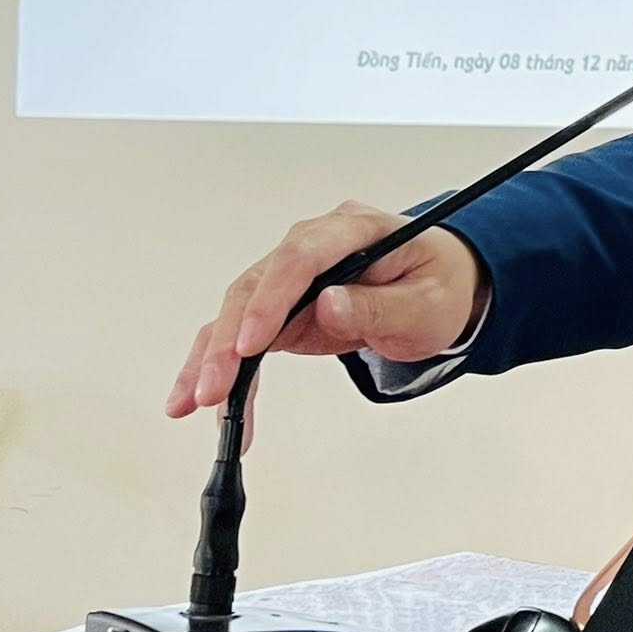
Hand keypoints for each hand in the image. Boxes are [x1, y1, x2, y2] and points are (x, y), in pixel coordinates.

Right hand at [164, 202, 488, 430]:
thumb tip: (328, 305)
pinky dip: (223, 366)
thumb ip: (379, 307)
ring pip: (237, 310)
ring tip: (192, 401)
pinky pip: (244, 333)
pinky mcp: (283, 306)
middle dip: (227, 340)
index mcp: (355, 230)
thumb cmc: (438, 287)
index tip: (250, 344)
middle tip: (212, 389)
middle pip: (257, 284)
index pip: (300, 257)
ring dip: (210, 357)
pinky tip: (200, 397)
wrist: (441, 289)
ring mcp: (294, 275)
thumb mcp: (427, 304)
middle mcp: (314, 244)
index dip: (270, 300)